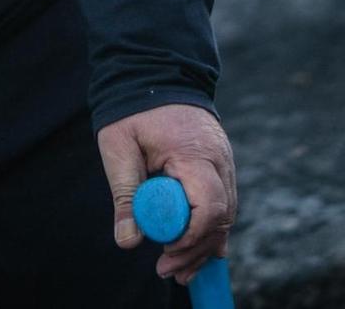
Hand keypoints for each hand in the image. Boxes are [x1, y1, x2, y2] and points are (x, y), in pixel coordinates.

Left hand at [96, 103, 235, 285]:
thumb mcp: (119, 147)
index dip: (190, 236)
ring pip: (226, 215)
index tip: (165, 250)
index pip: (209, 206)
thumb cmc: (134, 110)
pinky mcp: (221, 166)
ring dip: (204, 245)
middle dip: (196, 250)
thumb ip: (125, 194)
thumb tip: (129, 241)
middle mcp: (220, 160)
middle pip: (222, 218)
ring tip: (178, 270)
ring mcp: (225, 162)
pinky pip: (223, 203)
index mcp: (196, 153)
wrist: (156, 72)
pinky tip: (198, 253)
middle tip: (167, 271)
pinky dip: (210, 228)